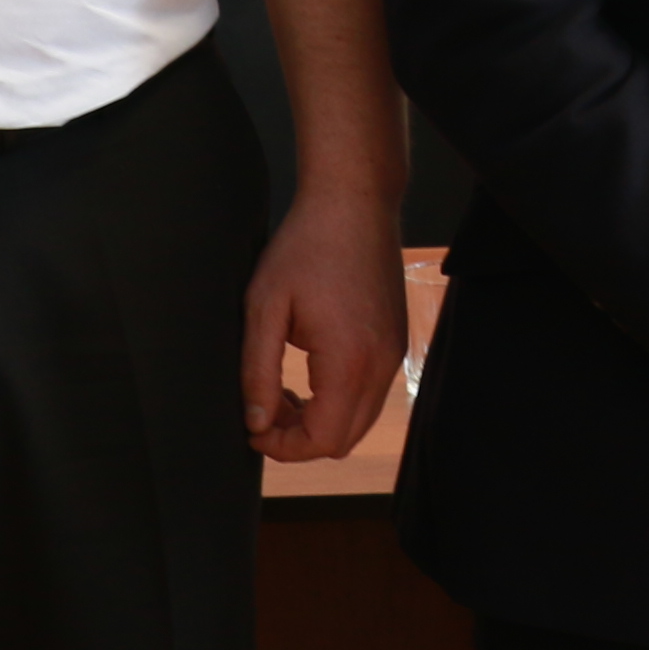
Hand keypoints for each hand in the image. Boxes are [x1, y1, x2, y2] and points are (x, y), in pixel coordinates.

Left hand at [242, 192, 406, 462]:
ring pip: (359, 420)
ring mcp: (394, 354)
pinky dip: (339, 400)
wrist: (353, 201)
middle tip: (264, 412)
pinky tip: (309, 372)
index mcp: (348, 360)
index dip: (283, 448)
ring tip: (282, 392)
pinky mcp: (395, 342)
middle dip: (299, 439)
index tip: (253, 430)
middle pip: (344, 440)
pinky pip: (370, 394)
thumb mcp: (265, 307)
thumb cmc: (306, 246)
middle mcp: (381, 365)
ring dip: (320, 420)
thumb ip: (257, 371)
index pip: (322, 439)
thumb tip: (256, 424)